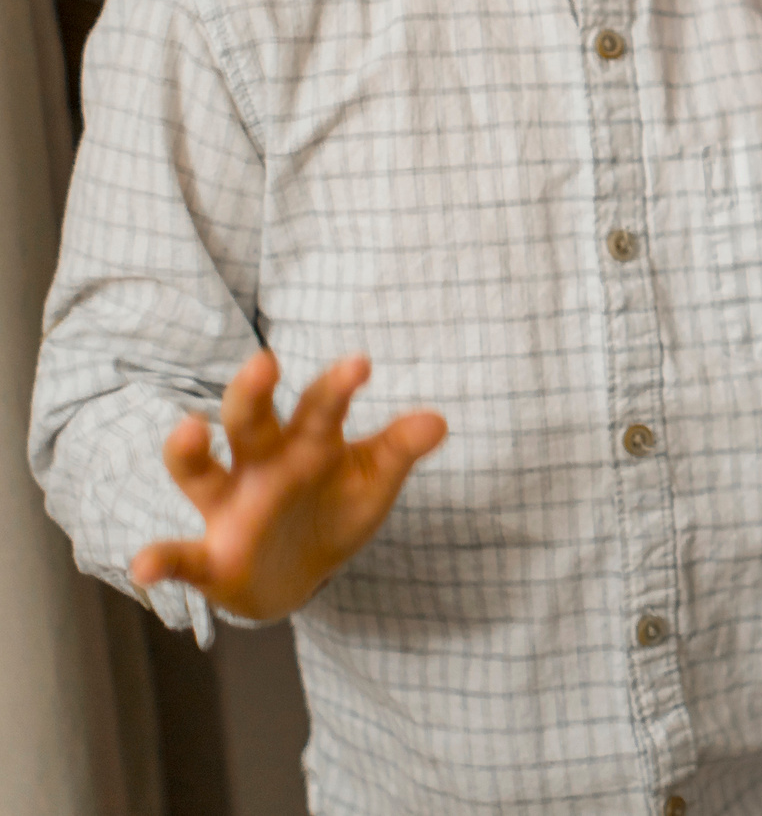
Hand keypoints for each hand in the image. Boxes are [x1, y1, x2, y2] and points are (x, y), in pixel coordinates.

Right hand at [131, 350, 446, 621]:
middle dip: (253, 393)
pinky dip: (159, 560)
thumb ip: (399, 450)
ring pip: (199, 472)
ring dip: (189, 452)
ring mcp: (229, 508)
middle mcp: (260, 466)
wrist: (297, 578)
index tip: (361, 365)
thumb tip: (439, 420)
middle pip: (249, 422)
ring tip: (188, 430)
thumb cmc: (335, 511)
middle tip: (266, 362)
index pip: (319, 408)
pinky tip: (143, 566)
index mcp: (306, 443)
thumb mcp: (373, 482)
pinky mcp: (211, 558)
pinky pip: (179, 557)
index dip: (337, 386)